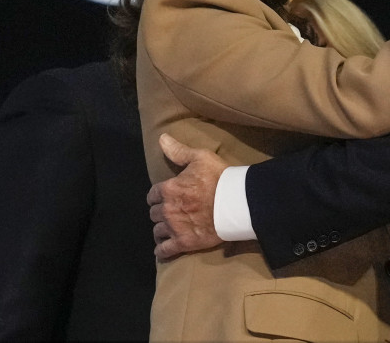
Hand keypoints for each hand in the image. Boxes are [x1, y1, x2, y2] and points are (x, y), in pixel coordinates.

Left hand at [146, 134, 226, 259]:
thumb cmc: (219, 177)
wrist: (236, 203)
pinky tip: (161, 250)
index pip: (153, 194)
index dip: (156, 196)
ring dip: (160, 229)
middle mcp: (168, 209)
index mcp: (169, 189)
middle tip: (167, 212)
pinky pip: (165, 250)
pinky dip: (162, 251)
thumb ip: (178, 151)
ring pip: (157, 231)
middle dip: (159, 211)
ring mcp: (175, 227)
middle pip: (154, 213)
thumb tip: (161, 138)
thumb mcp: (200, 158)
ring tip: (165, 229)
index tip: (161, 197)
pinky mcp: (185, 243)